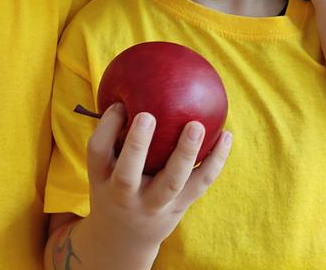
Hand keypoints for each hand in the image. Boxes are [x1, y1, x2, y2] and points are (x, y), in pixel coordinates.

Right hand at [84, 103, 232, 256]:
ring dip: (185, 153)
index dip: (107, 127)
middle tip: (147, 115)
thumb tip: (133, 85)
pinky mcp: (181, 206)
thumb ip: (112, 133)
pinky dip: (216, 160)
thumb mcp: (103, 166)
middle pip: (128, 175)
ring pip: (172, 183)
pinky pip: (201, 183)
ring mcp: (155, 205)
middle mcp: (125, 196)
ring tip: (196, 125)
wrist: (124, 240)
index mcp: (102, 180)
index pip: (99, 152)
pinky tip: (227, 135)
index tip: (120, 105)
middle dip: (137, 146)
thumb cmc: (113, 185)